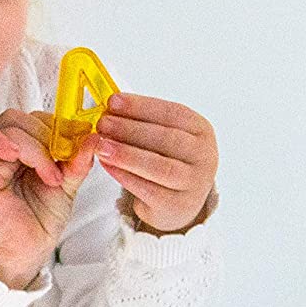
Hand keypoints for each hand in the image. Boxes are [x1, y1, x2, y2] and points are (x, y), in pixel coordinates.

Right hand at [0, 109, 98, 288]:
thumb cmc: (40, 220)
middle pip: (22, 117)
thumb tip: (94, 136)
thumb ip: (79, 161)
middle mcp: (7, 151)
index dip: (58, 126)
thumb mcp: (69, 186)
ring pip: (7, 126)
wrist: (27, 251)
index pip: (38, 118)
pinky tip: (15, 157)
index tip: (75, 147)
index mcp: (28, 150)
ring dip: (33, 145)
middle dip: (47, 134)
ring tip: (48, 175)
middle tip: (61, 164)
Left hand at [94, 93, 217, 233]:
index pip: (173, 113)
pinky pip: (148, 189)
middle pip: (166, 139)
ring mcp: (194, 182)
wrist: (178, 204)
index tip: (113, 101)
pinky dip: (125, 176)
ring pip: (159, 166)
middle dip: (130, 129)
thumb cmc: (167, 162)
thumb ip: (144, 123)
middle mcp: (204, 155)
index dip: (141, 106)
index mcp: (202, 131)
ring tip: (100, 146)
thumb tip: (111, 107)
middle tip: (103, 123)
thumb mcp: (165, 138)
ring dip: (126, 154)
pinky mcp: (177, 205)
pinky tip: (106, 165)